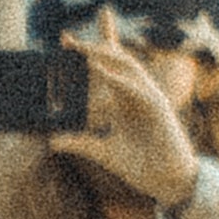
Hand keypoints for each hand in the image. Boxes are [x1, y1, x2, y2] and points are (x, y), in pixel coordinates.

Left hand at [70, 33, 197, 211]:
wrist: (166, 181)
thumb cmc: (140, 165)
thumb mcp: (103, 152)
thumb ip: (80, 143)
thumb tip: (53, 140)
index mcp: (123, 99)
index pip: (108, 67)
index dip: (91, 48)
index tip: (65, 38)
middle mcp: (135, 93)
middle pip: (116, 58)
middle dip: (94, 44)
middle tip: (66, 38)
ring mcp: (148, 97)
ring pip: (126, 67)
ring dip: (103, 55)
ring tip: (79, 49)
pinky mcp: (157, 108)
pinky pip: (136, 88)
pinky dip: (117, 79)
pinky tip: (100, 72)